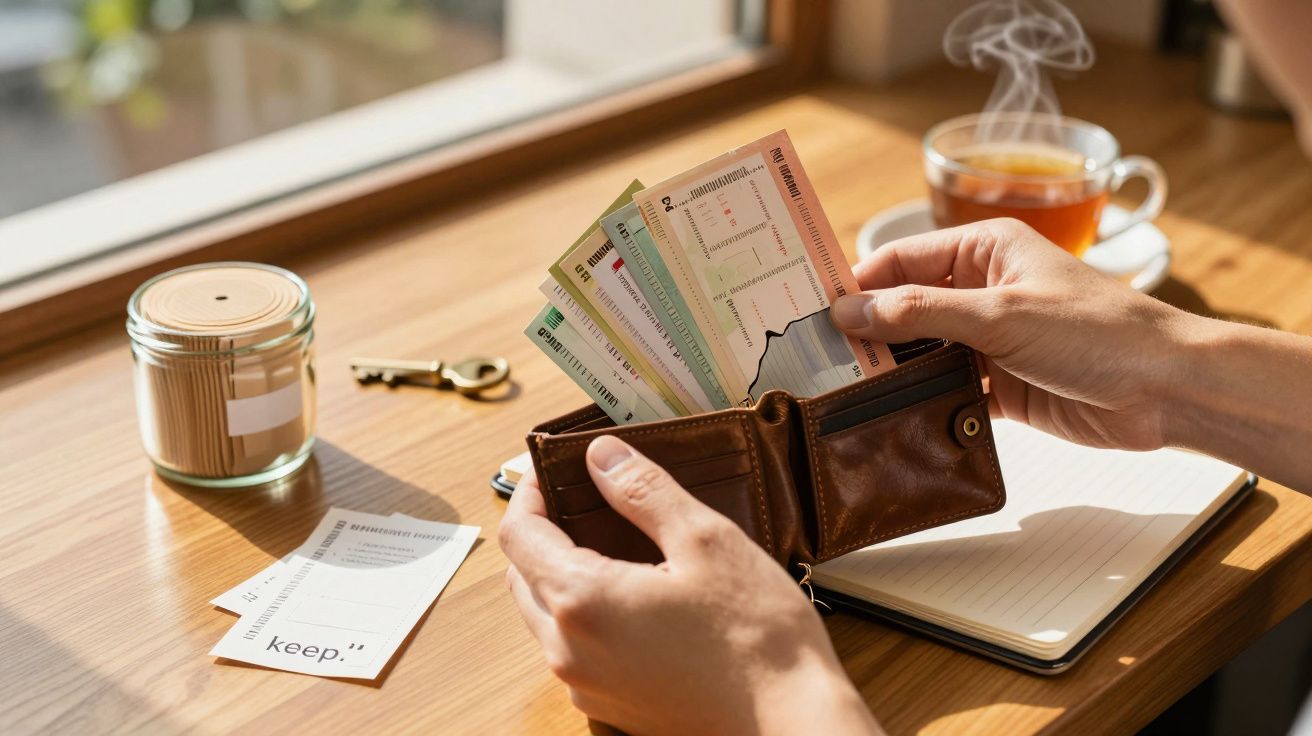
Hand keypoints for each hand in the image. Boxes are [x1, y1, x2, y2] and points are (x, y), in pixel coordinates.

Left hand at [498, 435, 880, 735]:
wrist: (790, 722)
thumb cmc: (756, 636)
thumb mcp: (705, 539)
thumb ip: (644, 491)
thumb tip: (601, 456)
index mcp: (583, 602)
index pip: (519, 536)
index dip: (529, 494)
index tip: (553, 471)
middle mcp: (568, 652)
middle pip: (524, 577)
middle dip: (542, 534)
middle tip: (582, 501)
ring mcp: (586, 686)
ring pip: (545, 617)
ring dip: (561, 576)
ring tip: (611, 546)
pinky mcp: (610, 707)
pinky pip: (574, 650)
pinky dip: (584, 615)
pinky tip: (633, 598)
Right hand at [831, 218, 1189, 450]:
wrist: (1166, 390)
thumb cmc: (1098, 331)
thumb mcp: (999, 313)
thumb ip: (920, 312)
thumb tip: (850, 309)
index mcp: (985, 250)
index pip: (901, 259)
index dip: (858, 282)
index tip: (814, 309)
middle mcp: (983, 291)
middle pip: (905, 308)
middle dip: (868, 331)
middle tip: (818, 357)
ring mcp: (990, 340)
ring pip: (922, 352)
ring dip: (893, 370)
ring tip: (843, 391)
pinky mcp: (1000, 386)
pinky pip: (945, 390)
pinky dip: (921, 401)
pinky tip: (891, 417)